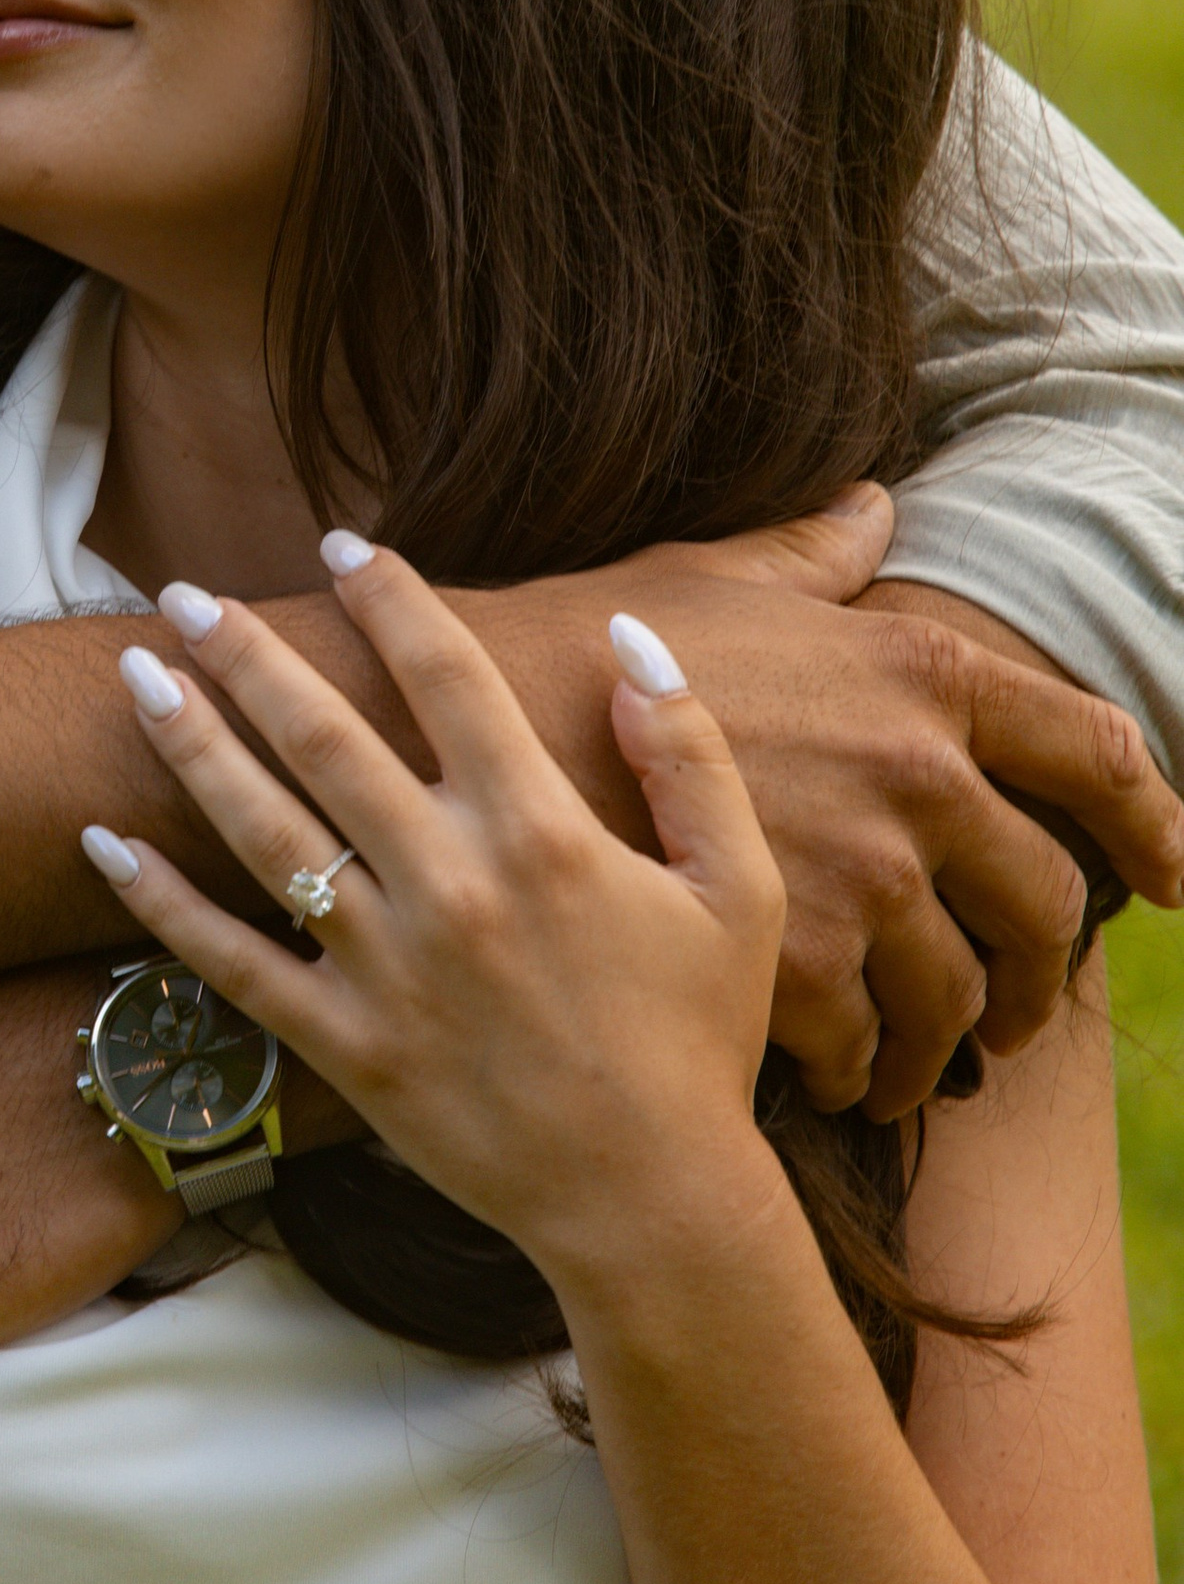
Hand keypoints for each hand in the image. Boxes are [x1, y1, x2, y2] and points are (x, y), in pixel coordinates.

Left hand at [95, 552, 786, 1287]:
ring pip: (264, 831)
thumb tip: (631, 640)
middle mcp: (453, 887)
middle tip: (186, 593)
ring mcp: (389, 970)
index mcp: (545, 834)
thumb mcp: (740, 892)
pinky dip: (162, 906)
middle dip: (247, 652)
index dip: (392, 599)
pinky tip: (103, 846)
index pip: (450, 677)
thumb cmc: (700, 1041)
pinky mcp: (345, 1047)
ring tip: (133, 676)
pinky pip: (234, 965)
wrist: (654, 1206)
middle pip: (326, 736)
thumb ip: (694, 757)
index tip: (344, 546)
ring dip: (190, 745)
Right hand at [449, 493, 1183, 1117]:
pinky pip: (866, 1050)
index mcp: (923, 675)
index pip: (1098, 752)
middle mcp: (921, 780)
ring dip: (946, 1047)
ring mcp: (866, 879)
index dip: (1158, 824)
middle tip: (1014, 1011)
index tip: (1176, 878)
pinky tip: (826, 1078)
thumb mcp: (719, 577)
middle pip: (1049, 907)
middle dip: (1042, 976)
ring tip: (912, 1069)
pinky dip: (857, 1075)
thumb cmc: (590, 643)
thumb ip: (816, 556)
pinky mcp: (798, 968)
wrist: (470, 734)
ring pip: (960, 1001)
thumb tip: (876, 505)